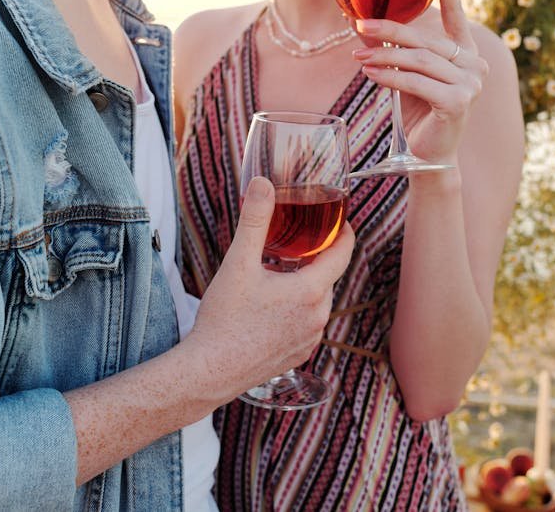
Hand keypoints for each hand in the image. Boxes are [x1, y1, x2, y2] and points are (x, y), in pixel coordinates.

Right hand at [182, 177, 353, 399]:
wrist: (210, 371)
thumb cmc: (225, 319)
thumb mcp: (239, 262)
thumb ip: (254, 220)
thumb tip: (263, 184)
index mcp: (311, 290)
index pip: (343, 253)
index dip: (344, 233)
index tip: (341, 221)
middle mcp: (318, 316)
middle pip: (327, 277)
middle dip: (315, 260)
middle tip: (296, 245)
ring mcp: (310, 339)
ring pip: (316, 302)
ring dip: (304, 287)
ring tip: (279, 276)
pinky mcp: (298, 355)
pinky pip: (306, 325)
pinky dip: (296, 311)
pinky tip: (271, 308)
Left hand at [351, 0, 488, 165]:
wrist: (429, 153)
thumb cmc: (418, 110)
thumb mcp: (404, 74)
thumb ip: (390, 49)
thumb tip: (357, 23)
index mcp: (465, 52)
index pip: (456, 14)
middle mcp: (474, 64)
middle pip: (425, 39)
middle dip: (389, 30)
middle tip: (359, 25)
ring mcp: (470, 83)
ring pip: (419, 60)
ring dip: (384, 57)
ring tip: (358, 57)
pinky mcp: (458, 102)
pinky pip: (417, 82)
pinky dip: (389, 78)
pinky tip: (371, 75)